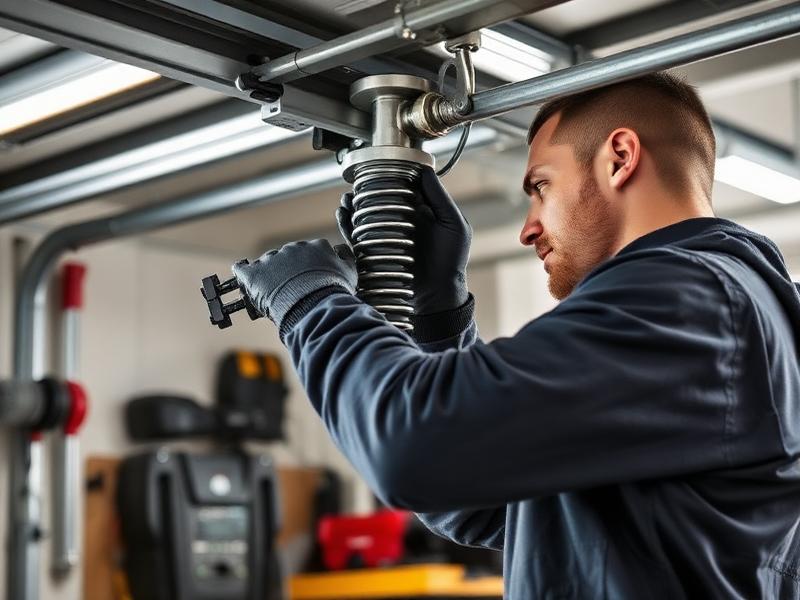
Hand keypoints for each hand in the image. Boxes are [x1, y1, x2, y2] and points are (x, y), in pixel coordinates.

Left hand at [233, 239, 356, 329]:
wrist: (314, 305)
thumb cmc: (333, 292)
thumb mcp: (350, 272)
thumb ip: (345, 258)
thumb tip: (342, 252)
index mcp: (315, 246)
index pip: (310, 253)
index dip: (309, 268)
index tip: (311, 280)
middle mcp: (293, 248)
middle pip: (287, 258)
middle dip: (289, 272)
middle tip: (294, 290)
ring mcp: (272, 259)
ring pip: (268, 264)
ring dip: (270, 276)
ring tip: (275, 295)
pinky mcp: (254, 273)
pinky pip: (243, 270)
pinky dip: (244, 275)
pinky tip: (246, 284)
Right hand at [336, 166, 470, 314]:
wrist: (438, 292)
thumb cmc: (451, 259)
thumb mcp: (453, 224)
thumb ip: (440, 197)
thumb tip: (425, 170)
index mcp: (421, 210)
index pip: (402, 186)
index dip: (390, 174)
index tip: (379, 164)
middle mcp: (402, 220)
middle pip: (380, 198)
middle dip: (366, 189)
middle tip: (358, 182)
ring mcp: (388, 235)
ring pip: (366, 214)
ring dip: (354, 204)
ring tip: (347, 198)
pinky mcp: (376, 251)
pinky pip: (356, 235)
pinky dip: (347, 224)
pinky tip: (343, 214)